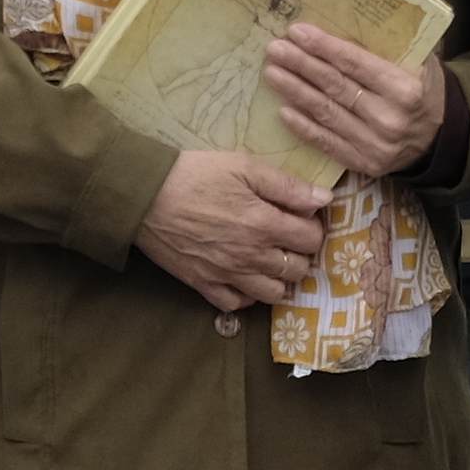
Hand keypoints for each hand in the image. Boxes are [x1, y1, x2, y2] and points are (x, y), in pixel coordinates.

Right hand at [133, 147, 332, 312]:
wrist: (145, 195)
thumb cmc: (195, 174)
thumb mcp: (243, 166)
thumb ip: (286, 185)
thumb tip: (324, 199)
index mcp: (264, 224)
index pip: (311, 239)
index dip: (312, 226)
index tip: (301, 216)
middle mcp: (251, 257)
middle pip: (298, 269)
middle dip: (299, 252)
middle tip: (287, 235)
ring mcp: (228, 275)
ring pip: (274, 293)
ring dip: (278, 277)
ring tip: (268, 257)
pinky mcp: (205, 286)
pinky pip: (239, 304)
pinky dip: (247, 293)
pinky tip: (243, 274)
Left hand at [263, 22, 447, 181]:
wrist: (440, 139)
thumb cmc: (424, 89)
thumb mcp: (419, 62)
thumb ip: (386, 47)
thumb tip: (343, 19)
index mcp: (404, 88)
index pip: (355, 64)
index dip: (323, 47)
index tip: (296, 32)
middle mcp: (389, 118)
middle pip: (336, 87)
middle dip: (302, 65)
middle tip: (275, 49)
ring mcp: (376, 145)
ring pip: (327, 114)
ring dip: (295, 92)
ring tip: (272, 73)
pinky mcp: (365, 164)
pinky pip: (328, 144)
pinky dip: (304, 127)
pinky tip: (283, 111)